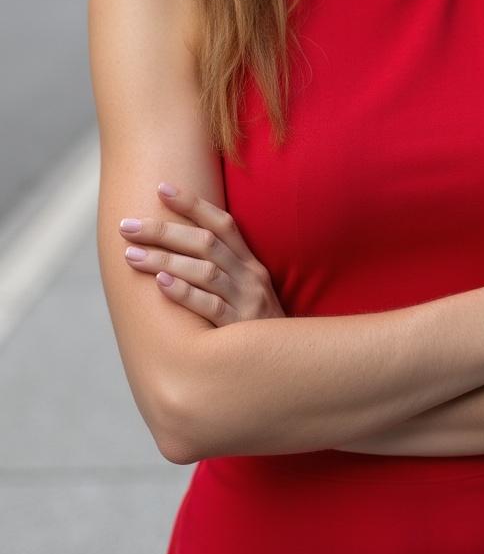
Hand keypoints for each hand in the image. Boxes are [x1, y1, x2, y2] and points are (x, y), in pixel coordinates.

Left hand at [119, 183, 285, 326]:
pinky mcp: (241, 329)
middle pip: (206, 242)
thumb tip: (174, 251)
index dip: (192, 204)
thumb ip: (220, 271)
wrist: (286, 365)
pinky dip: (186, 293)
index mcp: (250, 263)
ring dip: (165, 260)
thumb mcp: (246, 292)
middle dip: (164, 230)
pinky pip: (211, 307)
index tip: (161, 188)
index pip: (222, 223)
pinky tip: (161, 285)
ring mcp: (247, 301)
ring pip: (205, 271)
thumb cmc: (256, 329)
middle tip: (127, 225)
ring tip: (131, 255)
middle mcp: (250, 276)